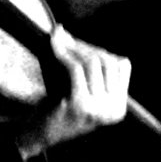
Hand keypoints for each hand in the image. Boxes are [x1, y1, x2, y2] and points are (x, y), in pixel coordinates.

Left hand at [15, 26, 130, 158]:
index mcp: (119, 106)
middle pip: (107, 62)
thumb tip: (59, 28)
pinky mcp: (80, 105)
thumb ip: (71, 53)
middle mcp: (114, 110)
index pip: (121, 65)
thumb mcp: (72, 78)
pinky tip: (54, 50)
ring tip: (56, 42)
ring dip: (73, 48)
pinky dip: (65, 55)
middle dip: (85, 46)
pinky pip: (76, 69)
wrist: (39, 132)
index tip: (78, 44)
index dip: (100, 50)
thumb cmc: (57, 102)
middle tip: (62, 38)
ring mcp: (99, 109)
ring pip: (92, 63)